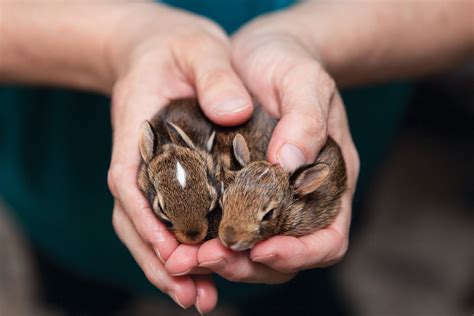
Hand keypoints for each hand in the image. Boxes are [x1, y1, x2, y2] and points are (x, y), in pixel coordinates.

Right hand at [106, 3, 252, 312]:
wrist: (162, 50)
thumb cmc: (178, 49)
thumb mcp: (198, 47)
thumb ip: (214, 74)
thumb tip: (235, 111)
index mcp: (137, 133)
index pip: (131, 184)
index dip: (148, 223)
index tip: (173, 254)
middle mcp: (138, 162)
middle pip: (138, 221)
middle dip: (162, 260)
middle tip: (193, 293)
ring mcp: (152, 176)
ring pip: (151, 231)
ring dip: (173, 269)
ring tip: (201, 300)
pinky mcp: (170, 182)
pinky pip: (170, 222)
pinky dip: (183, 252)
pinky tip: (207, 275)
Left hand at [166, 9, 358, 283]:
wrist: (254, 55)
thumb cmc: (288, 64)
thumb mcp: (304, 80)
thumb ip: (306, 120)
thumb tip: (290, 163)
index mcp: (327, 183)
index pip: (328, 239)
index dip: (300, 254)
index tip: (262, 248)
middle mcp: (297, 201)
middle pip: (282, 258)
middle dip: (244, 265)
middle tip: (205, 257)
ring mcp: (264, 200)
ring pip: (248, 252)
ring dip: (217, 261)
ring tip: (182, 256)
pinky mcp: (233, 193)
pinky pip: (222, 228)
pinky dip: (202, 241)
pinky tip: (177, 237)